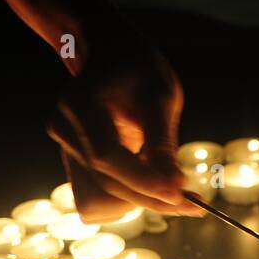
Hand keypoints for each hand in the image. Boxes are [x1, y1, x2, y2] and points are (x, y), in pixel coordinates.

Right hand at [47, 26, 202, 221]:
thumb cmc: (138, 67)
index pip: (107, 156)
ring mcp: (65, 144)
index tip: (180, 194)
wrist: (110, 53)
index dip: (142, 181)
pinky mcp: (73, 157)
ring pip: (104, 193)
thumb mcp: (160, 95)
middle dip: (151, 198)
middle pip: (106, 181)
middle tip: (194, 205)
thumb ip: (162, 142)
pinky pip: (102, 189)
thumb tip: (174, 186)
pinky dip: (132, 194)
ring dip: (143, 200)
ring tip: (181, 193)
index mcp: (81, 103)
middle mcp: (64, 127)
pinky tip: (158, 185)